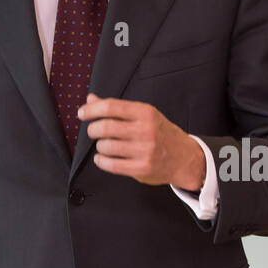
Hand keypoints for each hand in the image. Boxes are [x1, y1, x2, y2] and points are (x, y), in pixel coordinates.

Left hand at [80, 93, 204, 188]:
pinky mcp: (142, 168)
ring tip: (105, 146)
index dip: (91, 110)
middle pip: (105, 127)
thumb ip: (117, 108)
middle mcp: (146, 130)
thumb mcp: (144, 115)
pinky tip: (102, 158)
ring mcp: (145, 150)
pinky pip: (111, 164)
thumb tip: (91, 99)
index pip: (111, 107)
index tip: (82, 113)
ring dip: (100, 146)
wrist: (185, 158)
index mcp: (145, 113)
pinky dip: (101, 161)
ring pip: (105, 146)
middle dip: (93, 130)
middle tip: (94, 132)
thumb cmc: (162, 134)